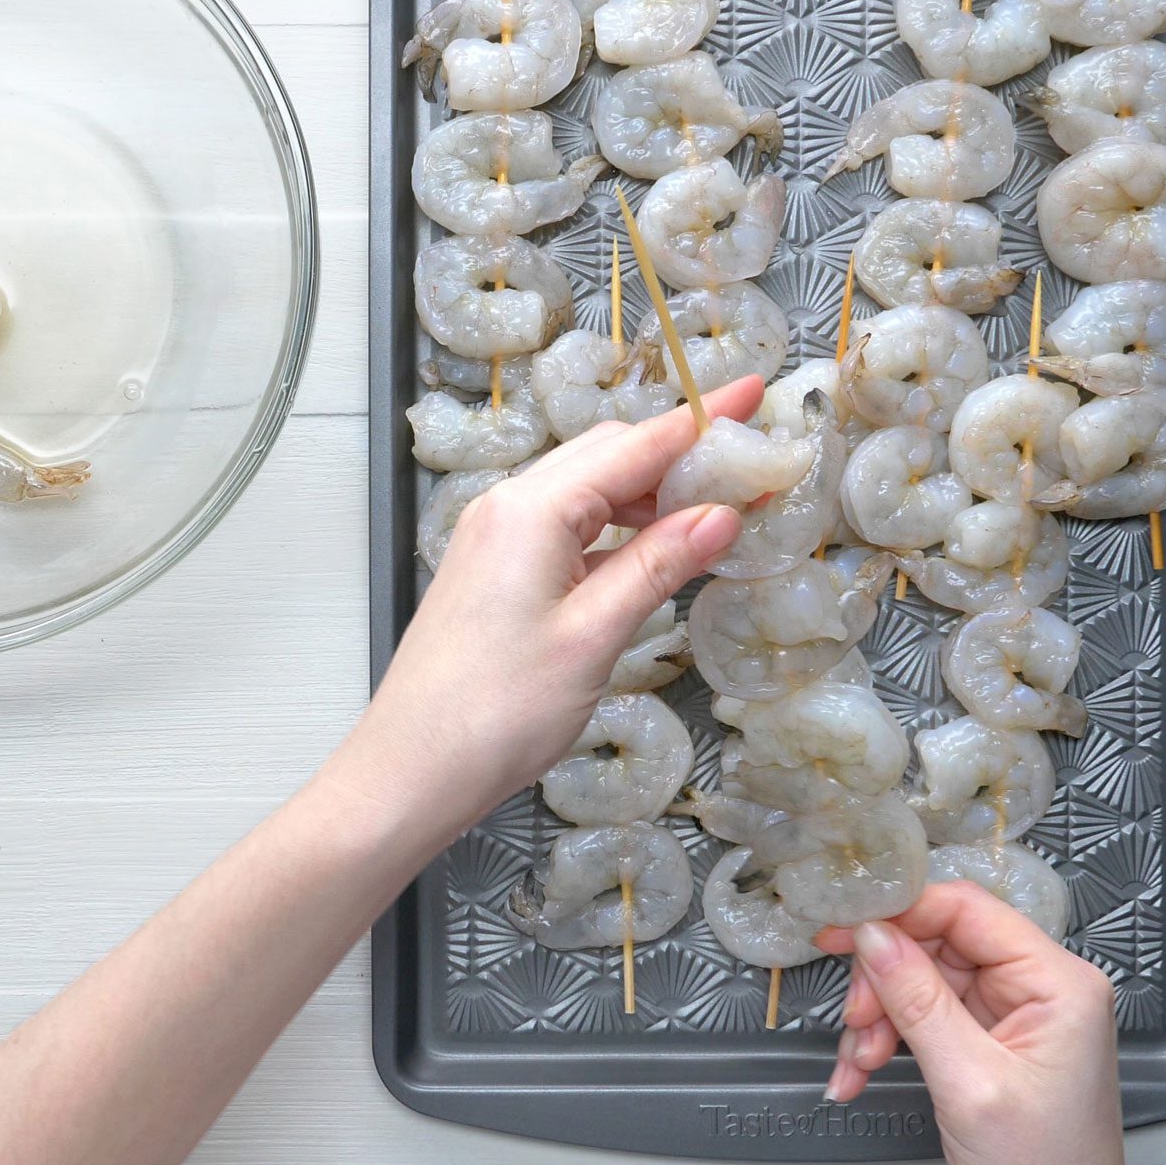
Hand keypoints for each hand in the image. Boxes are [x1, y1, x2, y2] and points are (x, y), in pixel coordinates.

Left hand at [352, 376, 762, 828]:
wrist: (412, 771)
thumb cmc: (495, 712)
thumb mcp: (593, 636)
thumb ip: (658, 566)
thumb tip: (721, 515)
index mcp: (531, 510)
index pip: (634, 445)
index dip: (700, 420)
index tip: (754, 393)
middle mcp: (507, 508)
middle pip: (608, 455)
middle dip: (678, 455)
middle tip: (746, 469)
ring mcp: (495, 538)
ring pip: (587, 491)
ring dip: (649, 495)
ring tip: (713, 516)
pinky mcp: (493, 572)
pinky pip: (565, 527)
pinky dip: (615, 531)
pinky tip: (652, 555)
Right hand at [816, 882, 1124, 1164]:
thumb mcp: (971, 1084)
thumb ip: (919, 1002)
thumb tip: (871, 935)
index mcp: (1058, 982)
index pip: (966, 910)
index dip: (899, 913)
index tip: (842, 930)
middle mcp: (1039, 987)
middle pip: (936, 944)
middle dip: (883, 983)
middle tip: (855, 1018)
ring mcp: (1012, 1012)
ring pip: (920, 980)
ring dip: (878, 1018)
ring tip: (859, 1061)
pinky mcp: (989, 1038)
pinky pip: (923, 1015)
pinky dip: (886, 1039)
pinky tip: (861, 1069)